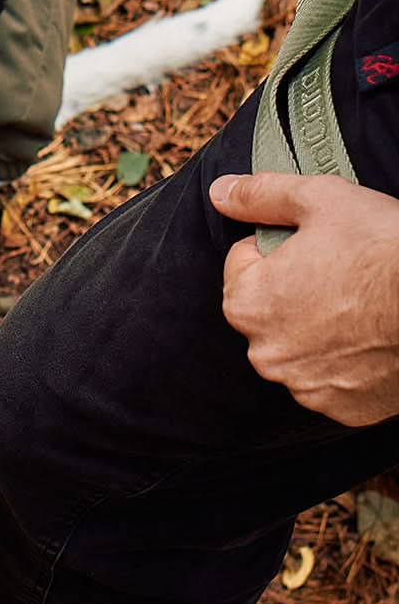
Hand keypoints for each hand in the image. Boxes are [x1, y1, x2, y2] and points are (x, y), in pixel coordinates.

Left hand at [210, 172, 398, 426]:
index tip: (315, 245)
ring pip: (300, 344)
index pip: (244, 262)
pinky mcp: (347, 410)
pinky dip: (347, 361)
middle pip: (268, 307)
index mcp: (246, 303)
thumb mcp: (317, 198)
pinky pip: (334, 378)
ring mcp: (308, 388)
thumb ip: (259, 195)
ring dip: (319, 327)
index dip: (279, 245)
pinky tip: (373, 338)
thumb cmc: (382, 248)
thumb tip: (220, 193)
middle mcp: (267, 355)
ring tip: (361, 304)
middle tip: (340, 271)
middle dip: (293, 288)